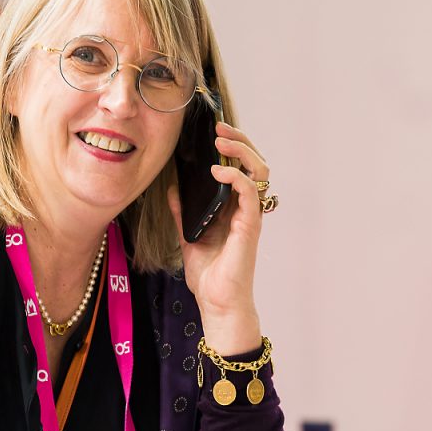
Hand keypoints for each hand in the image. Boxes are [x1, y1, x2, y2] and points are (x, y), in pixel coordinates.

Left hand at [166, 120, 267, 355]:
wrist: (216, 302)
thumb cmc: (208, 274)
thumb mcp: (188, 235)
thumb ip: (183, 211)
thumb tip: (172, 187)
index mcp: (234, 207)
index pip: (241, 167)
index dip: (232, 146)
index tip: (212, 132)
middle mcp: (246, 208)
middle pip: (255, 163)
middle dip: (239, 140)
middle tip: (219, 128)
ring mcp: (250, 215)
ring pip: (259, 172)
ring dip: (242, 151)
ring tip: (221, 141)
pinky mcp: (249, 226)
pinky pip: (249, 193)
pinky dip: (235, 176)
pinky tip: (217, 171)